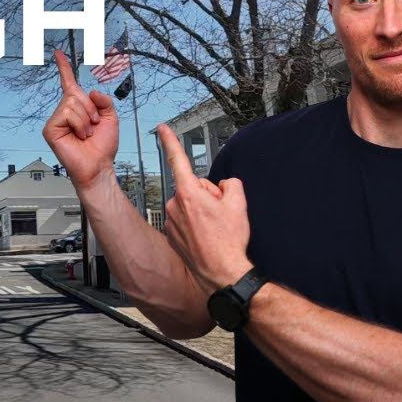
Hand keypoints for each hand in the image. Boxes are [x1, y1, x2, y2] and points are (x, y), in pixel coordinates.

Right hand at [42, 50, 119, 191]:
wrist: (99, 166)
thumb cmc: (102, 147)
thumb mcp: (110, 118)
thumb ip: (104, 100)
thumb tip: (90, 92)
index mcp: (77, 108)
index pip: (69, 83)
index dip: (64, 68)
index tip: (58, 54)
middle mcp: (64, 112)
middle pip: (76, 93)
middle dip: (91, 109)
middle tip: (93, 126)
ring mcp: (56, 120)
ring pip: (73, 103)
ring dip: (86, 119)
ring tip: (86, 134)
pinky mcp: (50, 129)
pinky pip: (67, 114)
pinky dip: (79, 124)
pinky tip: (79, 136)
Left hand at [156, 123, 251, 294]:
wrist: (222, 273)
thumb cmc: (228, 242)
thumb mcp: (239, 204)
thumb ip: (230, 184)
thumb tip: (223, 186)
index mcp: (189, 193)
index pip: (178, 160)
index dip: (170, 141)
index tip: (161, 129)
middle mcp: (175, 204)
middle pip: (194, 188)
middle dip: (207, 196)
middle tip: (220, 215)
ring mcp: (171, 221)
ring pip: (189, 205)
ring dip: (202, 212)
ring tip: (214, 229)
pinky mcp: (171, 234)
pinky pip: (185, 220)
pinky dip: (195, 225)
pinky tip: (206, 237)